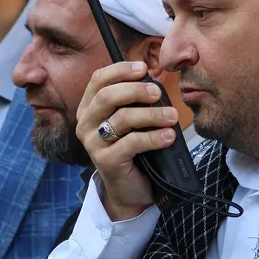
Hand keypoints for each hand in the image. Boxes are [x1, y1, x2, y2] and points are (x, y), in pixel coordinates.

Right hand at [76, 61, 177, 220]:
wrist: (129, 189)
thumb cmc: (133, 149)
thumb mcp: (132, 121)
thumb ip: (135, 101)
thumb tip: (154, 81)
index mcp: (89, 108)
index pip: (98, 80)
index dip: (121, 70)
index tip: (144, 69)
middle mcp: (86, 124)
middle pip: (107, 97)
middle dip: (136, 90)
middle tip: (158, 93)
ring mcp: (93, 144)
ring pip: (122, 119)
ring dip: (152, 114)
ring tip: (172, 116)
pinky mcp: (106, 161)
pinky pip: (132, 143)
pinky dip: (155, 137)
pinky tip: (169, 136)